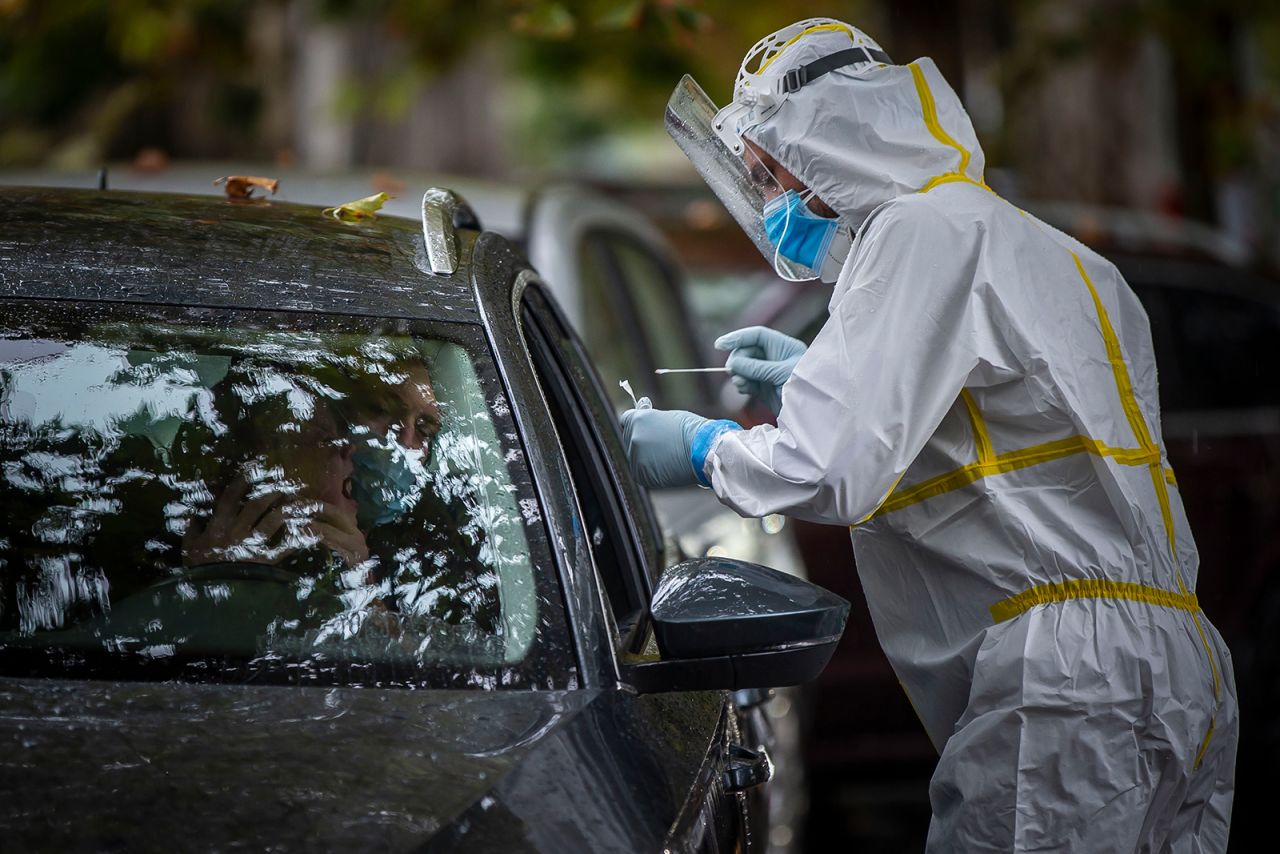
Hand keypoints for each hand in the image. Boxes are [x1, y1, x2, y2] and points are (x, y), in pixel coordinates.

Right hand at [184, 476, 368, 567]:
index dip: (243, 479)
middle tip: (287, 480)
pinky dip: (299, 536)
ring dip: (289, 507)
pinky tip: (309, 529)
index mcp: (218, 525)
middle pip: (259, 502)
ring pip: (275, 518)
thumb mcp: (188, 551)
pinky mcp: (266, 560)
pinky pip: (286, 544)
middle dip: (274, 488)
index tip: (255, 466)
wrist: (208, 597)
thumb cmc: (198, 573)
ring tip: (299, 500)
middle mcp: (237, 530)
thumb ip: (190, 533)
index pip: (231, 495)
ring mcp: (253, 544)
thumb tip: (192, 517)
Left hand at [621, 407, 741, 488]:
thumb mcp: (669, 417)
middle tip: (663, 443)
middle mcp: (633, 439)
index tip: (645, 427)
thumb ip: (651, 419)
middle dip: (643, 440)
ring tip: (669, 454)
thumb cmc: (693, 432)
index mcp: (638, 420)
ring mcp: (636, 458)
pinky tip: (668, 464)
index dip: (638, 424)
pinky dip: (652, 470)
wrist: (705, 452)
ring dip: (647, 456)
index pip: (626, 420)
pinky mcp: (642, 476)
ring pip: (636, 457)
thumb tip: (644, 418)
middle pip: (630, 439)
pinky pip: (642, 471)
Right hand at [715, 326, 807, 414]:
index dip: (738, 338)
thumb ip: (757, 367)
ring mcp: (767, 374)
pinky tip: (743, 388)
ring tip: (740, 382)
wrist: (813, 414)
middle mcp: (774, 358)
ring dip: (738, 373)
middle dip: (737, 360)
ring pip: (743, 367)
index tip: (719, 345)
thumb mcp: (781, 373)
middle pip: (746, 351)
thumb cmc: (805, 388)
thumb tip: (733, 364)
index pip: (756, 336)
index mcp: (783, 347)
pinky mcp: (763, 389)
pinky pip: (745, 382)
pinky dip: (741, 384)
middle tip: (733, 371)